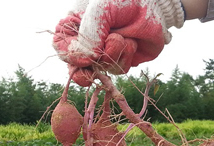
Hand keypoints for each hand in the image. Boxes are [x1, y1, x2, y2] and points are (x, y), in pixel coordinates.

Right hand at [54, 0, 184, 84]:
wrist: (152, 5)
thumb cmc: (123, 1)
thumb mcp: (101, 10)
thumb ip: (90, 32)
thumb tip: (89, 58)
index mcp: (75, 27)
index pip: (61, 46)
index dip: (70, 56)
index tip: (85, 57)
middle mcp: (87, 43)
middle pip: (77, 67)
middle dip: (86, 71)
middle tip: (92, 71)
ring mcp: (104, 54)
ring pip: (102, 68)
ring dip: (114, 53)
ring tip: (122, 36)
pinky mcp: (121, 60)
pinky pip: (119, 69)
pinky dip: (126, 56)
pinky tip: (132, 42)